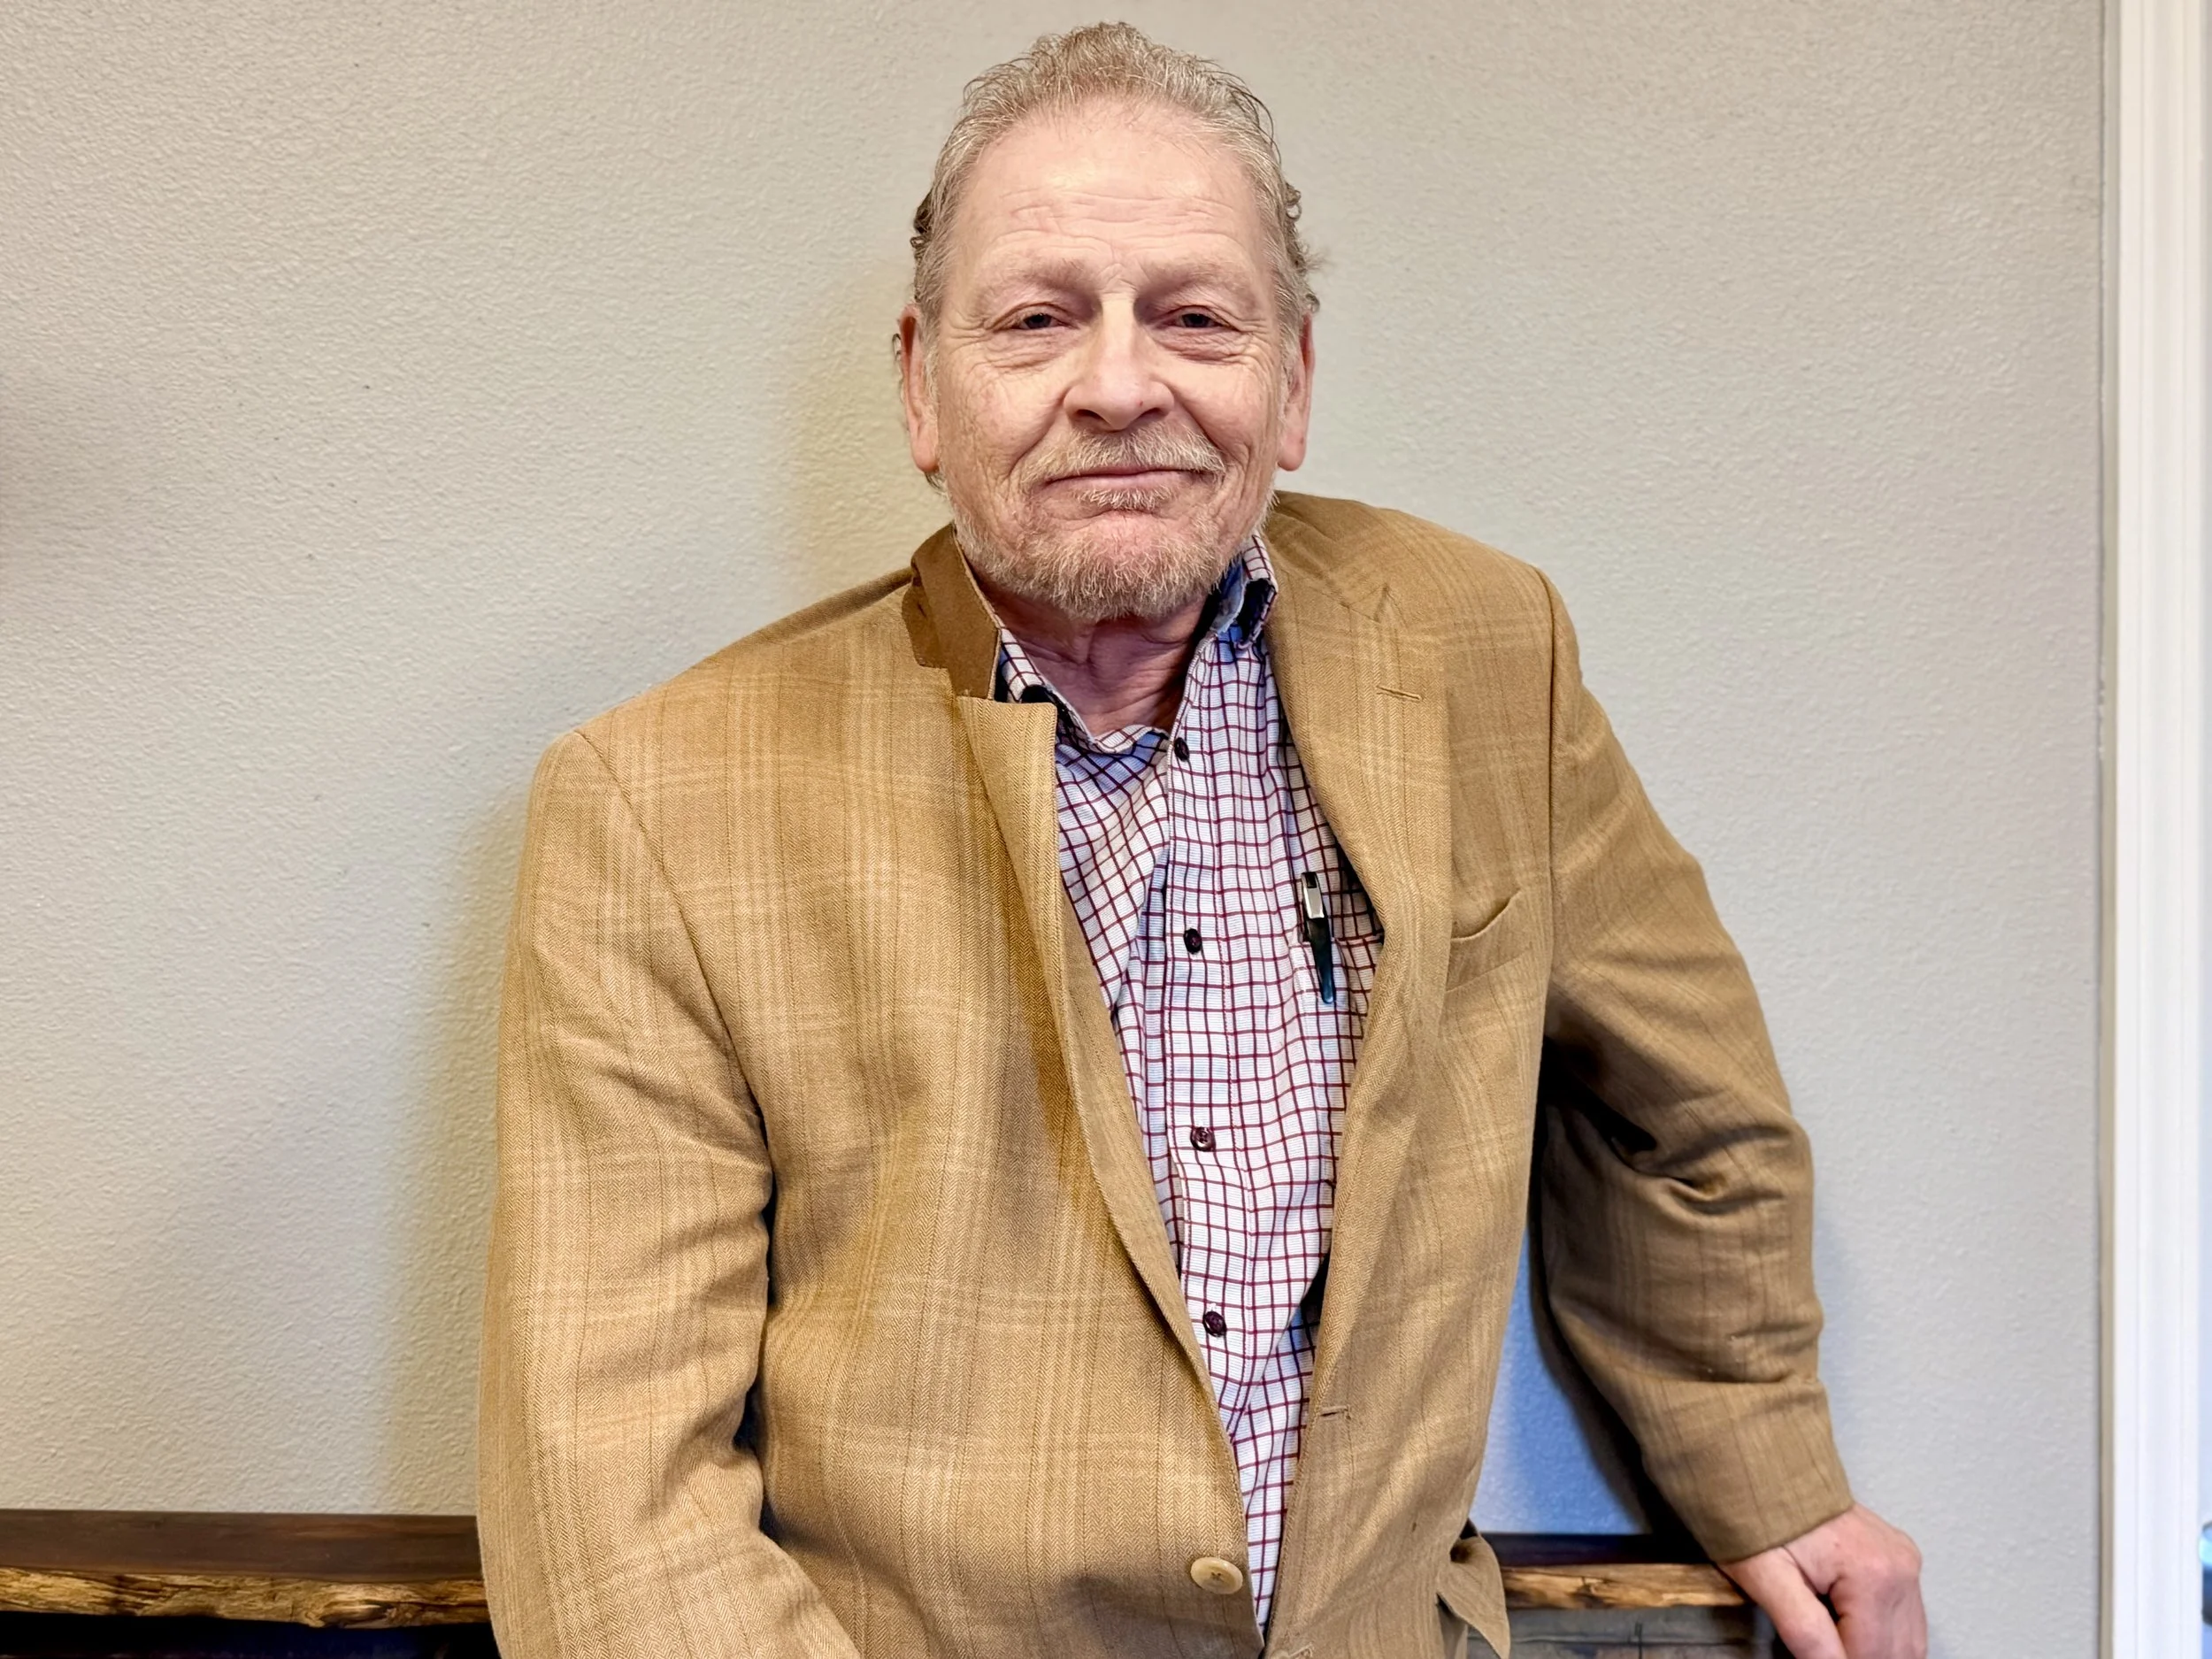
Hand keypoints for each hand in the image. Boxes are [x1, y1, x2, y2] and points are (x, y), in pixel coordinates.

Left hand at [1718, 1502, 1924, 1658]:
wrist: (1762, 1467)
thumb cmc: (1756, 1515)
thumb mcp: (1765, 1577)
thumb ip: (1804, 1630)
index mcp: (1874, 1576)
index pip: (1869, 1657)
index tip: (1805, 1654)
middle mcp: (1902, 1569)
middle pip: (1895, 1653)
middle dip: (1855, 1657)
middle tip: (1818, 1649)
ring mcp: (1906, 1563)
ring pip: (1908, 1642)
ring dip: (1873, 1652)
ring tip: (1833, 1641)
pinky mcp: (1901, 1560)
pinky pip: (1906, 1619)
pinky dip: (1883, 1637)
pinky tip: (1850, 1634)